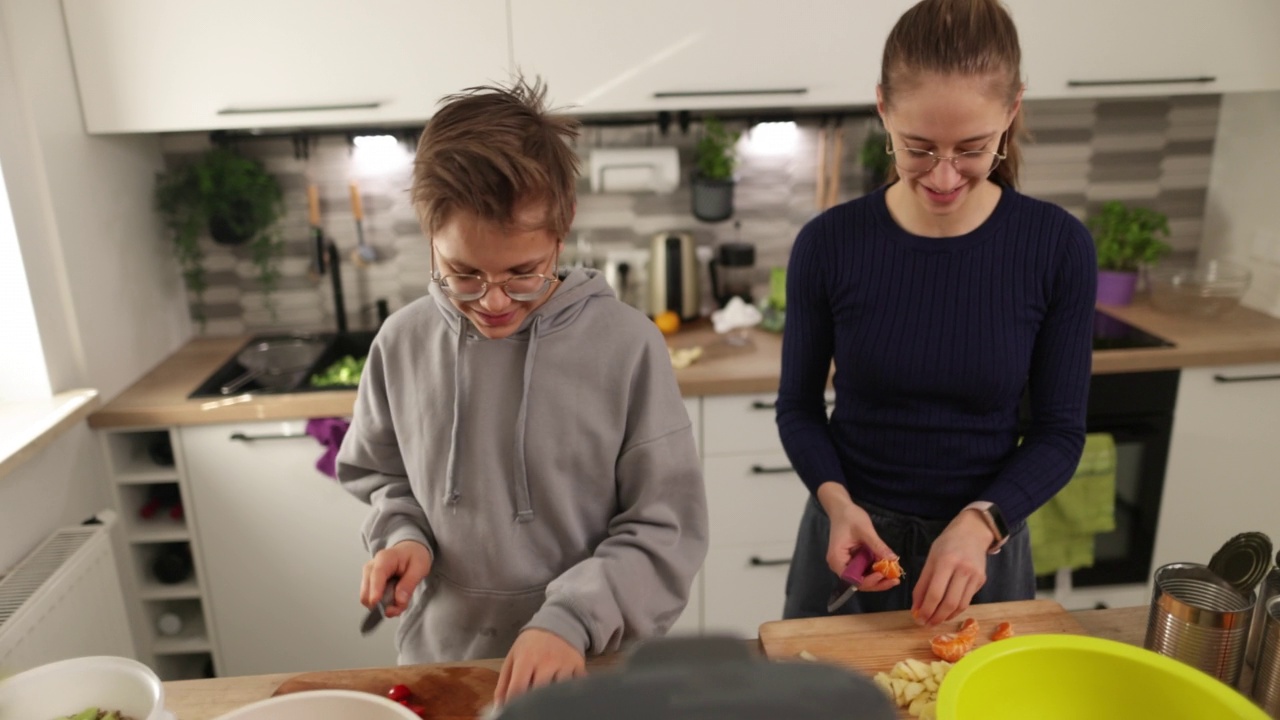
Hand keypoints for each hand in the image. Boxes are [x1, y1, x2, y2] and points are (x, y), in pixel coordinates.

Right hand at [360, 540, 431, 617]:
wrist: (408, 550)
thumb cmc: (414, 556)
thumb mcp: (420, 567)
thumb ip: (409, 584)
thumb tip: (399, 601)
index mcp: (385, 558)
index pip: (376, 574)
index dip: (375, 589)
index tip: (375, 602)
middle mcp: (371, 566)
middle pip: (367, 591)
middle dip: (384, 604)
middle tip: (402, 605)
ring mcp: (367, 576)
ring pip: (368, 599)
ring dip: (385, 606)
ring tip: (401, 600)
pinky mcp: (368, 584)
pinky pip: (371, 600)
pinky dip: (383, 604)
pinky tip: (394, 598)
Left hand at [494, 628, 585, 705]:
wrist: (558, 623)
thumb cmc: (531, 644)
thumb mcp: (513, 657)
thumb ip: (504, 683)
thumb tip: (498, 708)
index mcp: (526, 659)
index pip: (518, 688)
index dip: (513, 703)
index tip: (511, 709)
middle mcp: (546, 662)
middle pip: (538, 693)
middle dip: (531, 702)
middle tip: (529, 704)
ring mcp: (564, 664)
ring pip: (556, 692)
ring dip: (549, 697)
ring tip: (544, 697)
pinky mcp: (578, 666)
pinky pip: (573, 686)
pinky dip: (567, 692)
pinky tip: (561, 692)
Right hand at [816, 482, 899, 592]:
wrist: (842, 508)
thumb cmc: (849, 516)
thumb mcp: (864, 530)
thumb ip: (877, 545)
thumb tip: (893, 559)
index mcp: (837, 559)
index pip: (852, 578)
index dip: (868, 580)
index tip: (882, 575)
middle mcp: (840, 565)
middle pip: (858, 582)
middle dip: (877, 583)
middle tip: (895, 580)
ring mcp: (847, 563)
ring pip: (863, 578)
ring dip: (879, 579)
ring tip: (895, 578)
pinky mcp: (854, 560)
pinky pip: (865, 570)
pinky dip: (876, 571)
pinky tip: (889, 570)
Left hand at [910, 509, 992, 625]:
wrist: (973, 532)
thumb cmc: (947, 544)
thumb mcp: (930, 559)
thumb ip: (923, 584)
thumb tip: (917, 608)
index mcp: (946, 562)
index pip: (935, 593)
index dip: (926, 609)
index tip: (918, 618)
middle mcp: (963, 570)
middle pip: (949, 602)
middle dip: (936, 617)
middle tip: (927, 624)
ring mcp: (975, 576)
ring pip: (960, 605)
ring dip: (946, 616)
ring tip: (935, 620)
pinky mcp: (981, 581)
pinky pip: (967, 600)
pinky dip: (956, 609)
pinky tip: (947, 611)